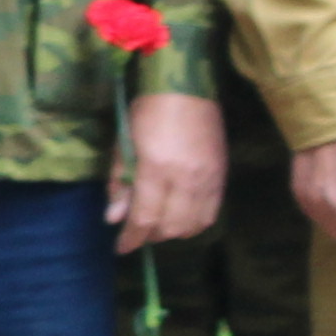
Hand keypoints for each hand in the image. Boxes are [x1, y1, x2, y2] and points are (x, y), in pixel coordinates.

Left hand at [107, 89, 226, 254]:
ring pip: (192, 225)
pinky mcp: (221, 176)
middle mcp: (185, 178)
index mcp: (156, 168)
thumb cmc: (147, 111)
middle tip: (138, 230)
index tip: (121, 248)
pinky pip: (211, 214)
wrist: (186, 87)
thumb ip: (120, 183)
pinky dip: (194, 224)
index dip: (132, 238)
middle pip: (169, 227)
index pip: (144, 217)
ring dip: (172, 232)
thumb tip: (114, 218)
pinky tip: (181, 218)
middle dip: (150, 235)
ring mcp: (207, 178)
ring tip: (158, 224)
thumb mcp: (123, 144)